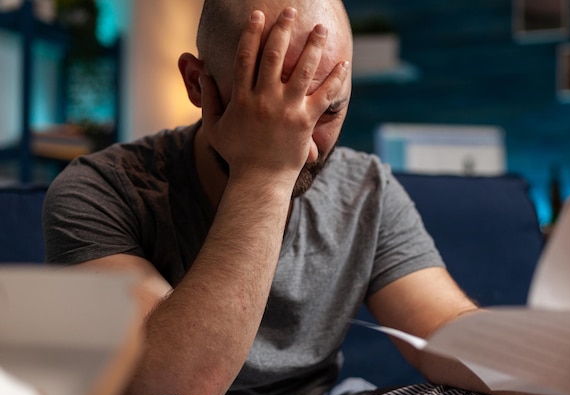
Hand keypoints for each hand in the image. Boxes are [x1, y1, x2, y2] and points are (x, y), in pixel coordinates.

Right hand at [199, 8, 348, 188]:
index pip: (245, 57)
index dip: (252, 33)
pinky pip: (323, 95)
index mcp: (242, 98)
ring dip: (313, 46)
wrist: (260, 181)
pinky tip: (342, 63)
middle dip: (282, 30)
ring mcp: (287, 110)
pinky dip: (334, 78)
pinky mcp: (305, 122)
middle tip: (290, 12)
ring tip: (321, 28)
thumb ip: (210, 100)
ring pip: (302, 70)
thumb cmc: (237, 155)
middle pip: (274, 56)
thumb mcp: (215, 128)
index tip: (258, 16)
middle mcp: (264, 100)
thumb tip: (204, 73)